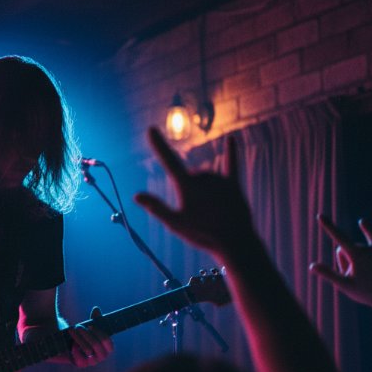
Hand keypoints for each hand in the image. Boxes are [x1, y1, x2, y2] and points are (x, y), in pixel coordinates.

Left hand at [66, 307, 113, 367]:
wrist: (71, 346)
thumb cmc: (85, 335)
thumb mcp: (90, 326)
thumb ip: (95, 319)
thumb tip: (96, 309)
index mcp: (107, 347)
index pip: (107, 342)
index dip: (99, 333)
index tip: (90, 326)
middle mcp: (102, 356)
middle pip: (96, 344)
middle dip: (86, 334)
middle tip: (78, 326)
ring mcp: (92, 361)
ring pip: (87, 349)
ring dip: (78, 338)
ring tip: (72, 331)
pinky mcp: (82, 364)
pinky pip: (79, 356)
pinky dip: (75, 348)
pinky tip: (72, 344)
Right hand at [134, 128, 254, 260]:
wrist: (235, 241)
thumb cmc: (202, 234)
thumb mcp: (175, 224)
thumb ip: (156, 208)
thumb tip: (136, 196)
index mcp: (187, 185)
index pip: (168, 160)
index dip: (158, 144)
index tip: (151, 129)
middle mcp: (203, 176)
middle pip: (189, 176)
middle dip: (189, 191)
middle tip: (198, 214)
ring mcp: (219, 179)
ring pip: (205, 176)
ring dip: (204, 189)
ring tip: (211, 212)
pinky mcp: (233, 184)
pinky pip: (231, 164)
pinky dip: (231, 152)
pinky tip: (231, 139)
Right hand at [309, 215, 371, 310]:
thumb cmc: (367, 293)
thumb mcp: (345, 285)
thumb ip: (328, 274)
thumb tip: (312, 266)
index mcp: (357, 255)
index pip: (339, 238)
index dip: (328, 226)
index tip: (320, 215)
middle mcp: (366, 248)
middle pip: (343, 249)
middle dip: (343, 261)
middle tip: (355, 277)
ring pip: (354, 249)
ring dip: (353, 260)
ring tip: (364, 275)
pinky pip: (371, 237)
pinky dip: (366, 230)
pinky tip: (362, 222)